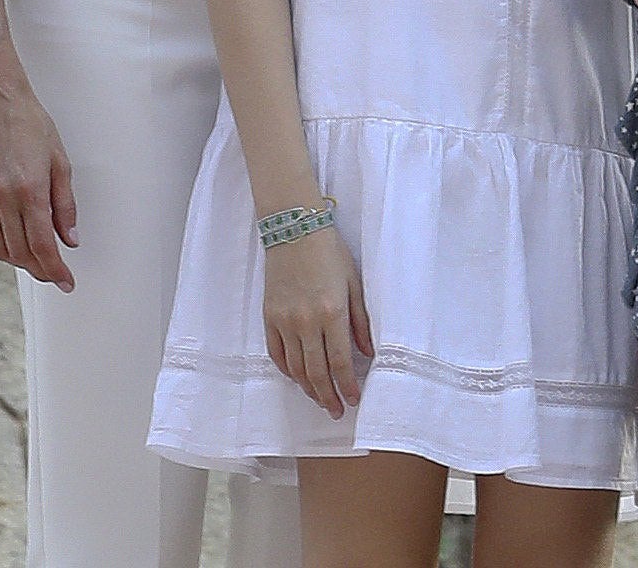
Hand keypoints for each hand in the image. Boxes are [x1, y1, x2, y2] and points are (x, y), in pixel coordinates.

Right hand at [0, 54, 78, 289]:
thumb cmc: (26, 119)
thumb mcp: (59, 158)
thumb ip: (65, 203)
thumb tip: (70, 237)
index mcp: (29, 189)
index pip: (43, 245)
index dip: (55, 270)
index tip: (66, 281)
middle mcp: (3, 198)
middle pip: (20, 253)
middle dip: (39, 269)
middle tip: (54, 274)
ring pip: (0, 248)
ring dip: (20, 261)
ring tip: (37, 261)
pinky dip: (1, 244)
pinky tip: (13, 240)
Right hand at [262, 225, 372, 418]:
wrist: (293, 227)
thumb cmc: (328, 251)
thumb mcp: (353, 283)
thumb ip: (360, 320)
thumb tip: (368, 352)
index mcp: (332, 312)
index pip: (340, 362)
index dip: (347, 386)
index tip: (353, 400)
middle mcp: (306, 321)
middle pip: (317, 372)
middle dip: (328, 396)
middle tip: (336, 411)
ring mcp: (284, 320)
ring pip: (295, 367)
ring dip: (308, 388)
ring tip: (319, 398)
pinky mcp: (269, 316)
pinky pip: (276, 353)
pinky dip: (287, 370)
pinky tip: (297, 377)